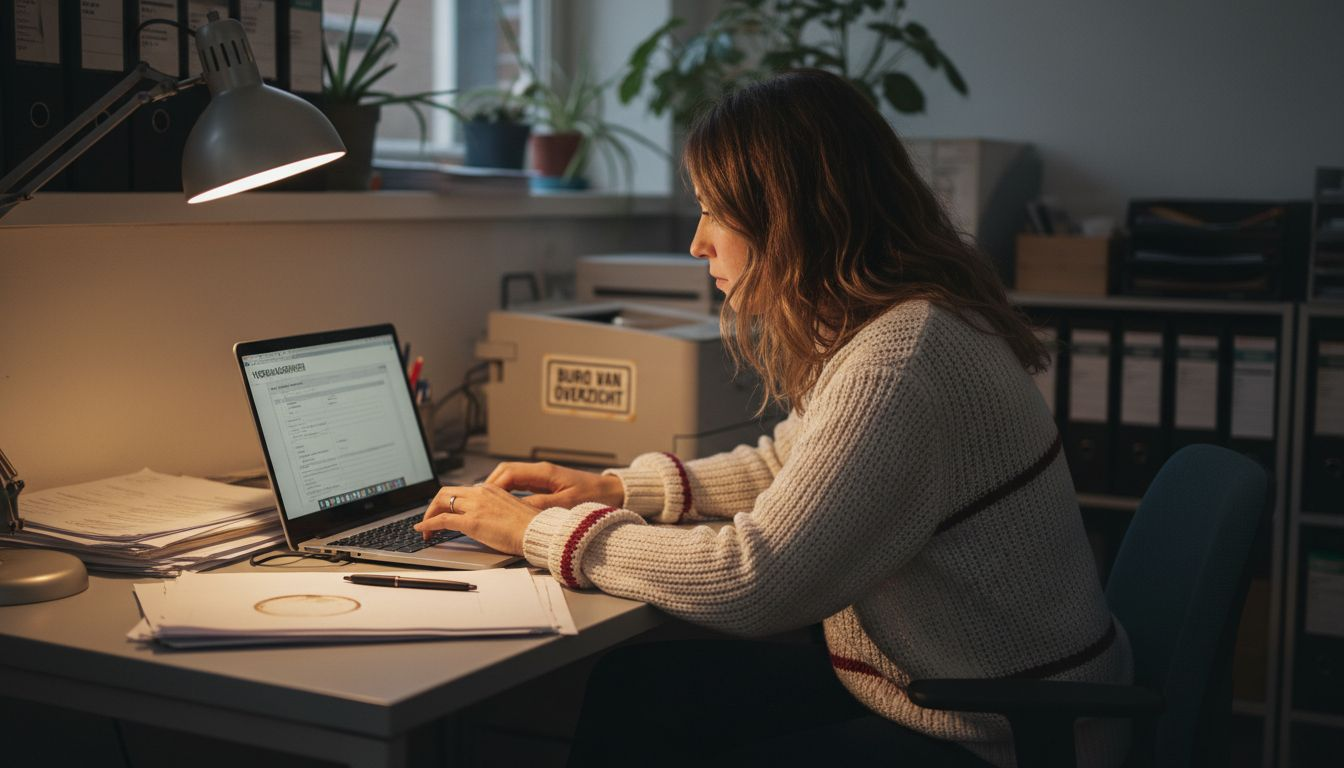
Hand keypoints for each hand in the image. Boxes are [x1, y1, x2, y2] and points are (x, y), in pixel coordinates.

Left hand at [415, 485, 538, 554]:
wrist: (537, 533)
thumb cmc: (529, 526)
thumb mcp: (511, 510)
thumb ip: (496, 509)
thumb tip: (486, 518)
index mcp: (491, 489)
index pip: (462, 491)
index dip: (448, 501)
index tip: (444, 511)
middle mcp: (481, 493)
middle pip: (446, 492)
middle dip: (433, 505)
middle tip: (429, 518)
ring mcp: (475, 506)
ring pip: (441, 502)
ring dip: (428, 515)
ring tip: (424, 528)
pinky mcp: (471, 522)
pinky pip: (442, 520)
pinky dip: (428, 525)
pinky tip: (423, 531)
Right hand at [483, 461, 623, 510]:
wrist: (615, 492)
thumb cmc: (596, 497)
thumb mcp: (567, 505)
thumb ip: (541, 506)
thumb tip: (516, 510)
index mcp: (544, 472)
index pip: (508, 473)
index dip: (492, 485)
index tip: (481, 499)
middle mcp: (541, 471)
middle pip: (505, 472)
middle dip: (489, 486)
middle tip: (477, 502)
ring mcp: (543, 477)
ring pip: (511, 478)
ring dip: (497, 489)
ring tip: (486, 505)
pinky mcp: (547, 484)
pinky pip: (520, 485)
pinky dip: (509, 493)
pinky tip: (504, 506)